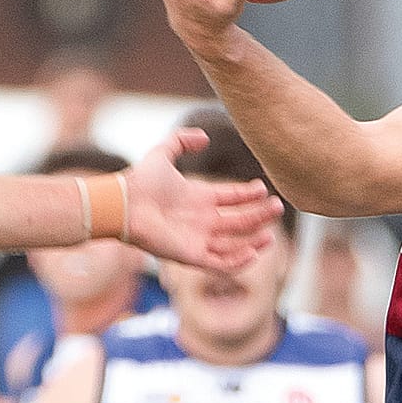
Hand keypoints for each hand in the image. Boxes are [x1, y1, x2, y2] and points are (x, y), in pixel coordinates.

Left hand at [124, 122, 279, 271]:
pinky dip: (238, 261)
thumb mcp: (164, 152)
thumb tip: (204, 138)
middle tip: (277, 207)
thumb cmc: (140, 180)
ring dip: (254, 241)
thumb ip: (183, 141)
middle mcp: (201, 221)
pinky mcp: (191, 256)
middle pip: (239, 222)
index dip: (248, 195)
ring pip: (234, 245)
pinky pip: (220, 263)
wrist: (124, 203)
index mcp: (199, 198)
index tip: (262, 188)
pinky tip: (253, 251)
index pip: (232, 198)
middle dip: (260, 216)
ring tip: (270, 235)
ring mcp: (197, 240)